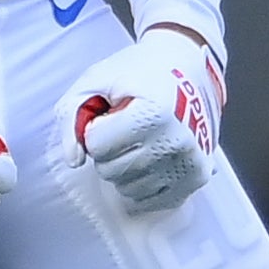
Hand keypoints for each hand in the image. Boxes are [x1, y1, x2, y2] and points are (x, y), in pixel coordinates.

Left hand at [55, 29, 222, 214]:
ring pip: (127, 189)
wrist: (187, 67)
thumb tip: (73, 160)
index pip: (96, 145)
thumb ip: (72, 115)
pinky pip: (150, 201)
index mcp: (154, 113)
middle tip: (123, 125)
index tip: (110, 113)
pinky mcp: (196, 178)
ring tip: (139, 138)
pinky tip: (149, 156)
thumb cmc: (139, 72)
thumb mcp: (95, 79)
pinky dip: (141, 182)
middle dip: (107, 150)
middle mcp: (176, 142)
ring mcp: (190, 163)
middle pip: (110, 171)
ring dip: (124, 167)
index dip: (95, 128)